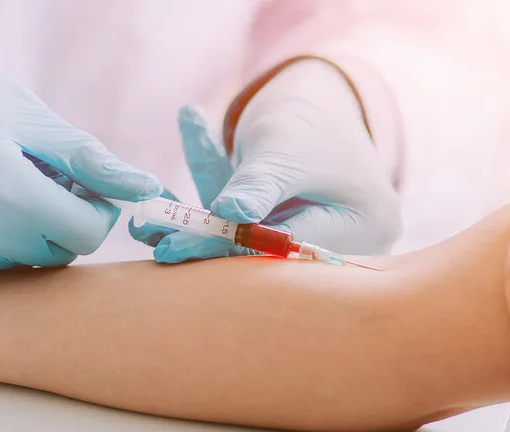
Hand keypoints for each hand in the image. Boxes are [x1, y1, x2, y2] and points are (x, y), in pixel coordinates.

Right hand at [0, 11, 160, 282]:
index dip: (91, 209)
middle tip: (24, 177)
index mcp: (1, 185)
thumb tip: (147, 190)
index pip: (86, 234)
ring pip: (10, 265)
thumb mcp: (18, 111)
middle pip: (52, 254)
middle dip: (54, 220)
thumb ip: (85, 158)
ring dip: (11, 232)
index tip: (74, 185)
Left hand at [132, 61, 399, 262]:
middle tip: (155, 245)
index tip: (175, 248)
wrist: (320, 96)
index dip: (230, 248)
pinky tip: (163, 200)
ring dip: (195, 231)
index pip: (289, 250)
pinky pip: (234, 231)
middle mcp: (343, 245)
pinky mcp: (276, 241)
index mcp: (364, 227)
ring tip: (145, 227)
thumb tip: (230, 216)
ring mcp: (310, 245)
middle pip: (265, 256)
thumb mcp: (284, 148)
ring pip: (244, 244)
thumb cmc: (311, 119)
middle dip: (207, 245)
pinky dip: (201, 212)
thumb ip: (258, 184)